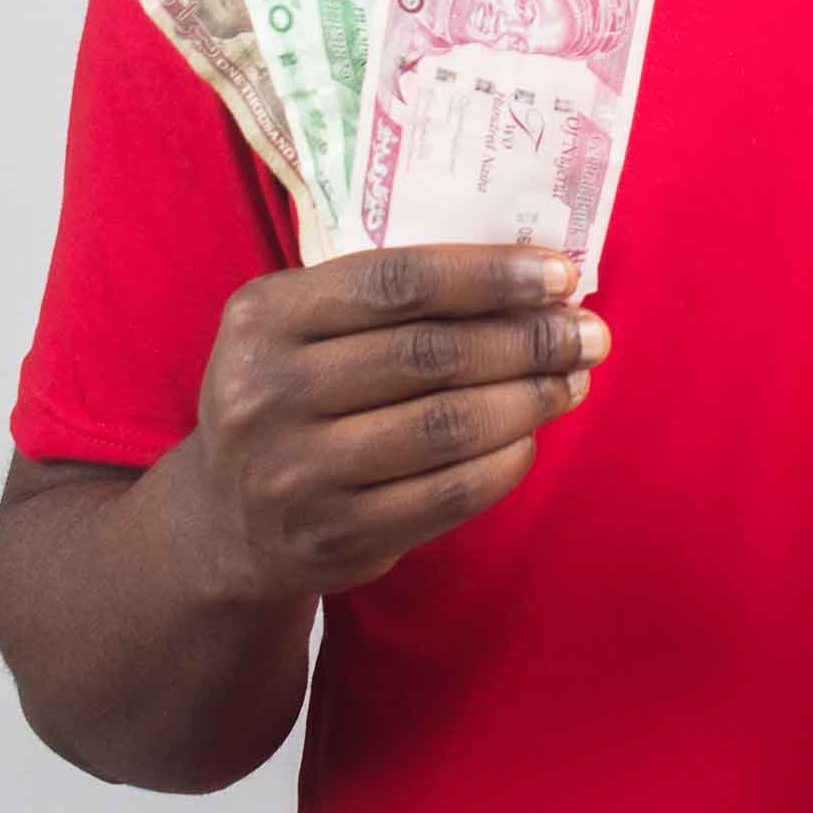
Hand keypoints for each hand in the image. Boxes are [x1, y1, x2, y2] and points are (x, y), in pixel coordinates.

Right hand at [189, 243, 607, 608]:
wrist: (224, 519)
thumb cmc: (292, 395)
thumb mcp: (299, 326)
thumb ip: (387, 299)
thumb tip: (527, 278)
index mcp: (264, 317)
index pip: (397, 283)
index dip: (488, 275)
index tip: (559, 273)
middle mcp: (269, 394)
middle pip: (430, 355)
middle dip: (527, 339)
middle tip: (588, 333)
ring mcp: (298, 474)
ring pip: (447, 427)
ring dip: (528, 399)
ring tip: (572, 380)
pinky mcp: (335, 539)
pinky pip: (449, 494)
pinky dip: (506, 461)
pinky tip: (530, 437)